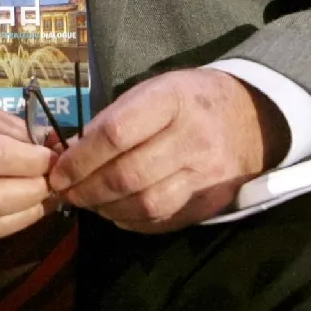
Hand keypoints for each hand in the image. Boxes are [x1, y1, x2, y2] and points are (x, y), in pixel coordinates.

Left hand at [48, 69, 287, 232]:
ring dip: (107, 209)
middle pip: (128, 175)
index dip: (81, 158)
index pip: (116, 133)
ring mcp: (206, 174)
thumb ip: (115, 119)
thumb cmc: (190, 99)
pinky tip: (117, 212)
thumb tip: (72, 154)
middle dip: (88, 189)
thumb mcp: (155, 89)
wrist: (252, 118)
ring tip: (89, 202)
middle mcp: (193, 137)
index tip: (59, 171)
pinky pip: (164, 220)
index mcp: (172, 99)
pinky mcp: (211, 201)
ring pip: (145, 203)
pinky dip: (132, 221)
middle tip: (67, 192)